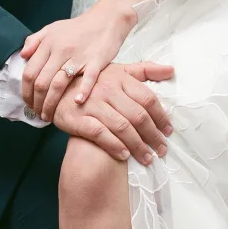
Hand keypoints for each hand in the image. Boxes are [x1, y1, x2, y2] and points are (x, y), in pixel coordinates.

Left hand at [21, 0, 137, 119]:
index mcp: (48, 44)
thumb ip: (35, 40)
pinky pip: (88, 78)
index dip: (26, 92)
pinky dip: (82, 92)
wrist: (107, 18)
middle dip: (36, 103)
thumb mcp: (53, 28)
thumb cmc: (79, 27)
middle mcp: (60, 51)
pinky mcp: (97, 61)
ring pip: (59, 85)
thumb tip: (22, 56)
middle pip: (42, 83)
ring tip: (50, 116)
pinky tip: (77, 102)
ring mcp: (79, 57)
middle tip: (38, 114)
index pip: (30, 73)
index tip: (28, 103)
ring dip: (51, 104)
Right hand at [53, 62, 173, 164]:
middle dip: (153, 135)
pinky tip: (124, 155)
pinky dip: (114, 146)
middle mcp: (108, 90)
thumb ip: (145, 70)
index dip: (161, 117)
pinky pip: (100, 134)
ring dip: (137, 146)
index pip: (148, 98)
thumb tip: (171, 70)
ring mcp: (92, 104)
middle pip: (138, 115)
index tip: (169, 131)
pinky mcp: (78, 118)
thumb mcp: (118, 71)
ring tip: (147, 158)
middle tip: (162, 150)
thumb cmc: (93, 82)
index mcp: (120, 78)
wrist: (56, 89)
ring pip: (122, 127)